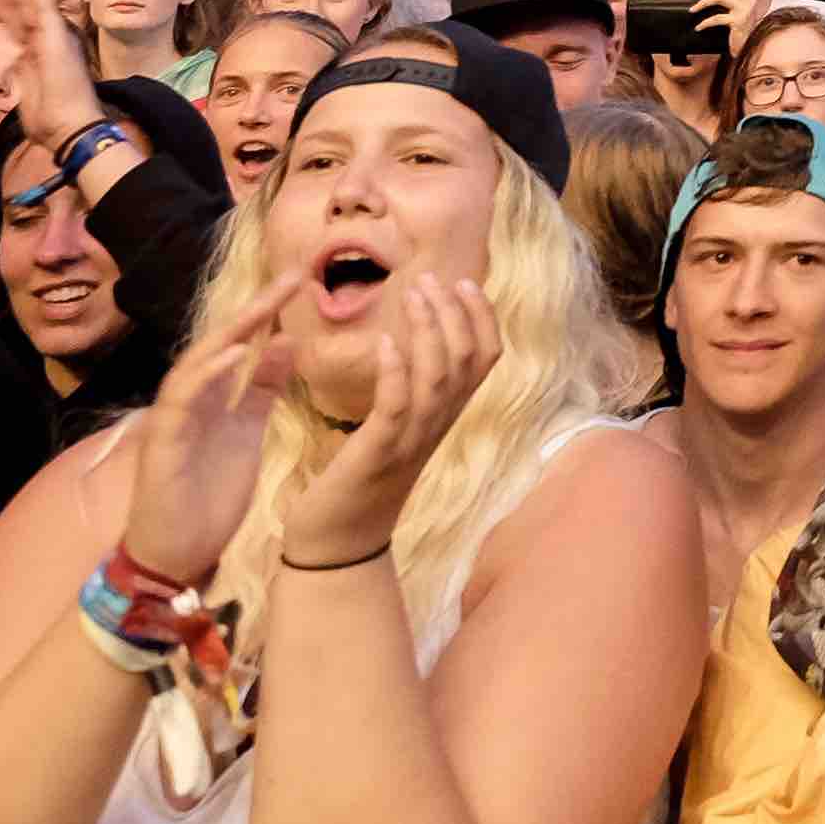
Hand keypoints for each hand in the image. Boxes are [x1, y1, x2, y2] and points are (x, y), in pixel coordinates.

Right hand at [120, 281, 301, 586]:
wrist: (177, 554)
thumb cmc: (208, 495)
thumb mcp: (247, 432)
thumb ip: (261, 389)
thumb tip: (285, 342)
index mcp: (215, 396)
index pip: (243, 343)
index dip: (271, 312)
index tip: (305, 281)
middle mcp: (191, 398)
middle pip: (222, 342)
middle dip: (258, 308)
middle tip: (294, 274)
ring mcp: (174, 418)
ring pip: (197, 362)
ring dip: (231, 332)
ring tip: (267, 303)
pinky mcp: (162, 444)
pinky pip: (180, 401)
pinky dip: (205, 376)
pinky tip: (232, 356)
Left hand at [281, 272, 499, 568]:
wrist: (338, 545)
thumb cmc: (360, 483)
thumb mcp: (397, 432)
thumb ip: (411, 394)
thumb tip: (411, 347)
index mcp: (444, 418)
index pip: (486, 360)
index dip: (483, 318)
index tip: (465, 282)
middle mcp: (437, 426)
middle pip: (468, 360)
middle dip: (454, 313)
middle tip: (430, 278)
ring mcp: (411, 441)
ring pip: (438, 376)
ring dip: (428, 329)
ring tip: (412, 293)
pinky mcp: (378, 453)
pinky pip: (396, 406)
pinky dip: (395, 370)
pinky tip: (383, 342)